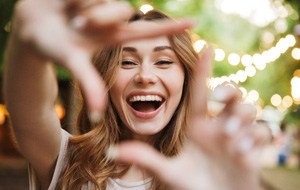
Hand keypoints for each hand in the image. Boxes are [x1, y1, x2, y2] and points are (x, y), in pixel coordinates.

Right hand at [12, 0, 192, 112]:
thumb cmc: (49, 47)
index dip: (170, 29)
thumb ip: (88, 84)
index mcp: (114, 37)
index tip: (194, 24)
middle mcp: (111, 19)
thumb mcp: (72, 63)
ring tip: (70, 16)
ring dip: (84, 7)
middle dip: (99, 17)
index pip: (148, 32)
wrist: (29, 26)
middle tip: (77, 25)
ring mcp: (101, 3)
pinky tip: (66, 2)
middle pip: (122, 10)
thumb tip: (97, 115)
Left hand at [108, 47, 268, 189]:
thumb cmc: (192, 187)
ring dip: (241, 120)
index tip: (205, 46)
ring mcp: (238, 136)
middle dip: (228, 91)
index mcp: (198, 126)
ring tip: (230, 139)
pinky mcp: (254, 148)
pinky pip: (263, 133)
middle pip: (231, 94)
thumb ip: (145, 158)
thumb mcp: (168, 172)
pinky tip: (243, 154)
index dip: (203, 70)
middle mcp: (218, 126)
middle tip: (218, 100)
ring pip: (248, 110)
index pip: (199, 92)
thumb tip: (113, 150)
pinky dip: (254, 140)